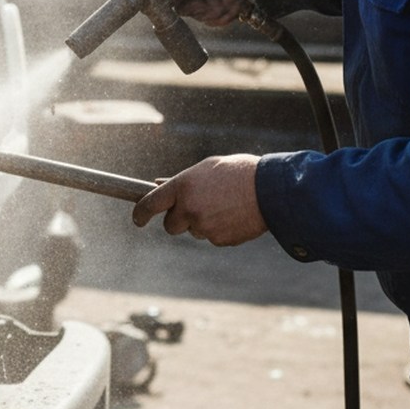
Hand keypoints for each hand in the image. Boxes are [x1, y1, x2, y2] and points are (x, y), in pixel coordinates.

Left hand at [131, 154, 267, 245]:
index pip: (150, 204)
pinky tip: (233, 216)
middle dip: (178, 220)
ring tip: (224, 206)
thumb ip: (181, 181)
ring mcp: (203, 226)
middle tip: (195, 208)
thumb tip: (157, 184)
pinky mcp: (219, 240)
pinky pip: (212, 237)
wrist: (272, 190)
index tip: (137, 219)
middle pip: (170, 226)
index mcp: (183, 186)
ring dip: (202, 222)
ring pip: (194, 231)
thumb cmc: (239, 173)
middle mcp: (189, 208)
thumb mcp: (207, 169)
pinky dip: (219, 230)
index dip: (140, 214)